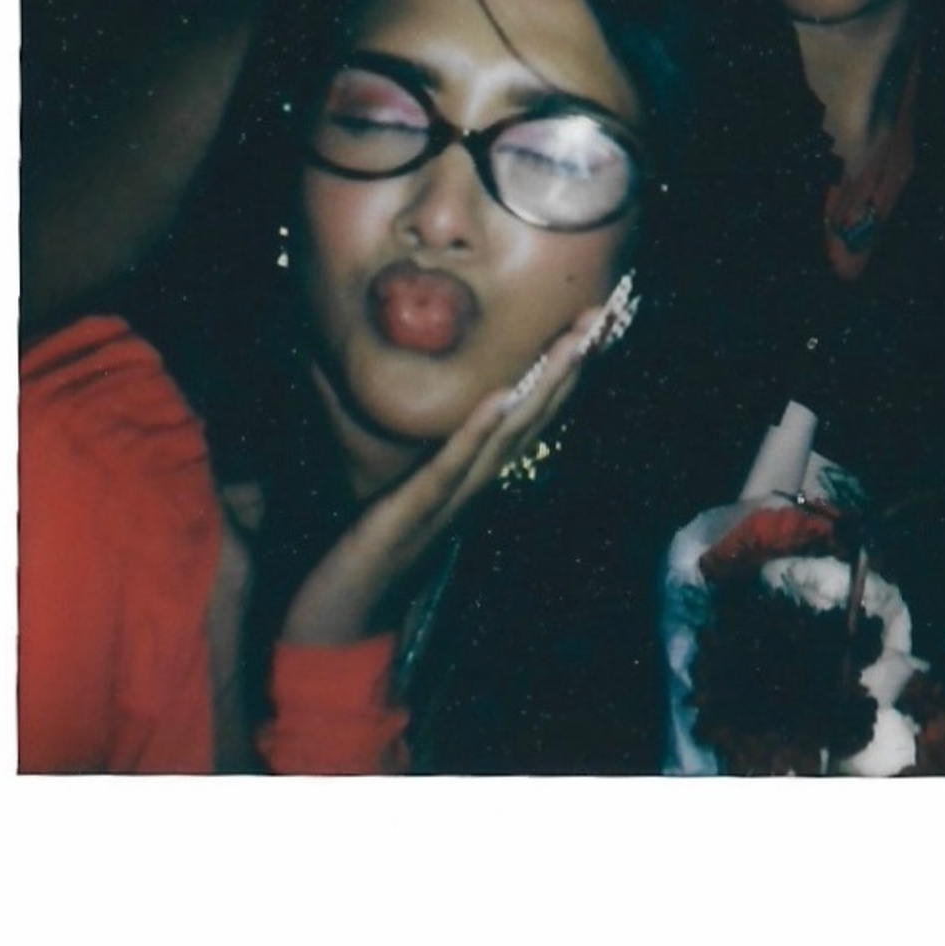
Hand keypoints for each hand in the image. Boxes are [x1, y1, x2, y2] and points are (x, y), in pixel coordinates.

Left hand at [276, 303, 605, 649]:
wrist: (338, 631)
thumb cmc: (367, 563)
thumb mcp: (407, 503)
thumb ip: (436, 471)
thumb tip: (452, 434)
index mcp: (473, 482)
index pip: (528, 417)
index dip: (563, 372)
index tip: (593, 326)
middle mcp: (474, 489)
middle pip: (533, 417)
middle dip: (571, 364)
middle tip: (606, 314)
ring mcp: (449, 502)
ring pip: (508, 436)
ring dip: (544, 386)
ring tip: (576, 340)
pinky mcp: (413, 513)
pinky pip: (453, 466)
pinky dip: (480, 430)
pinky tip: (504, 395)